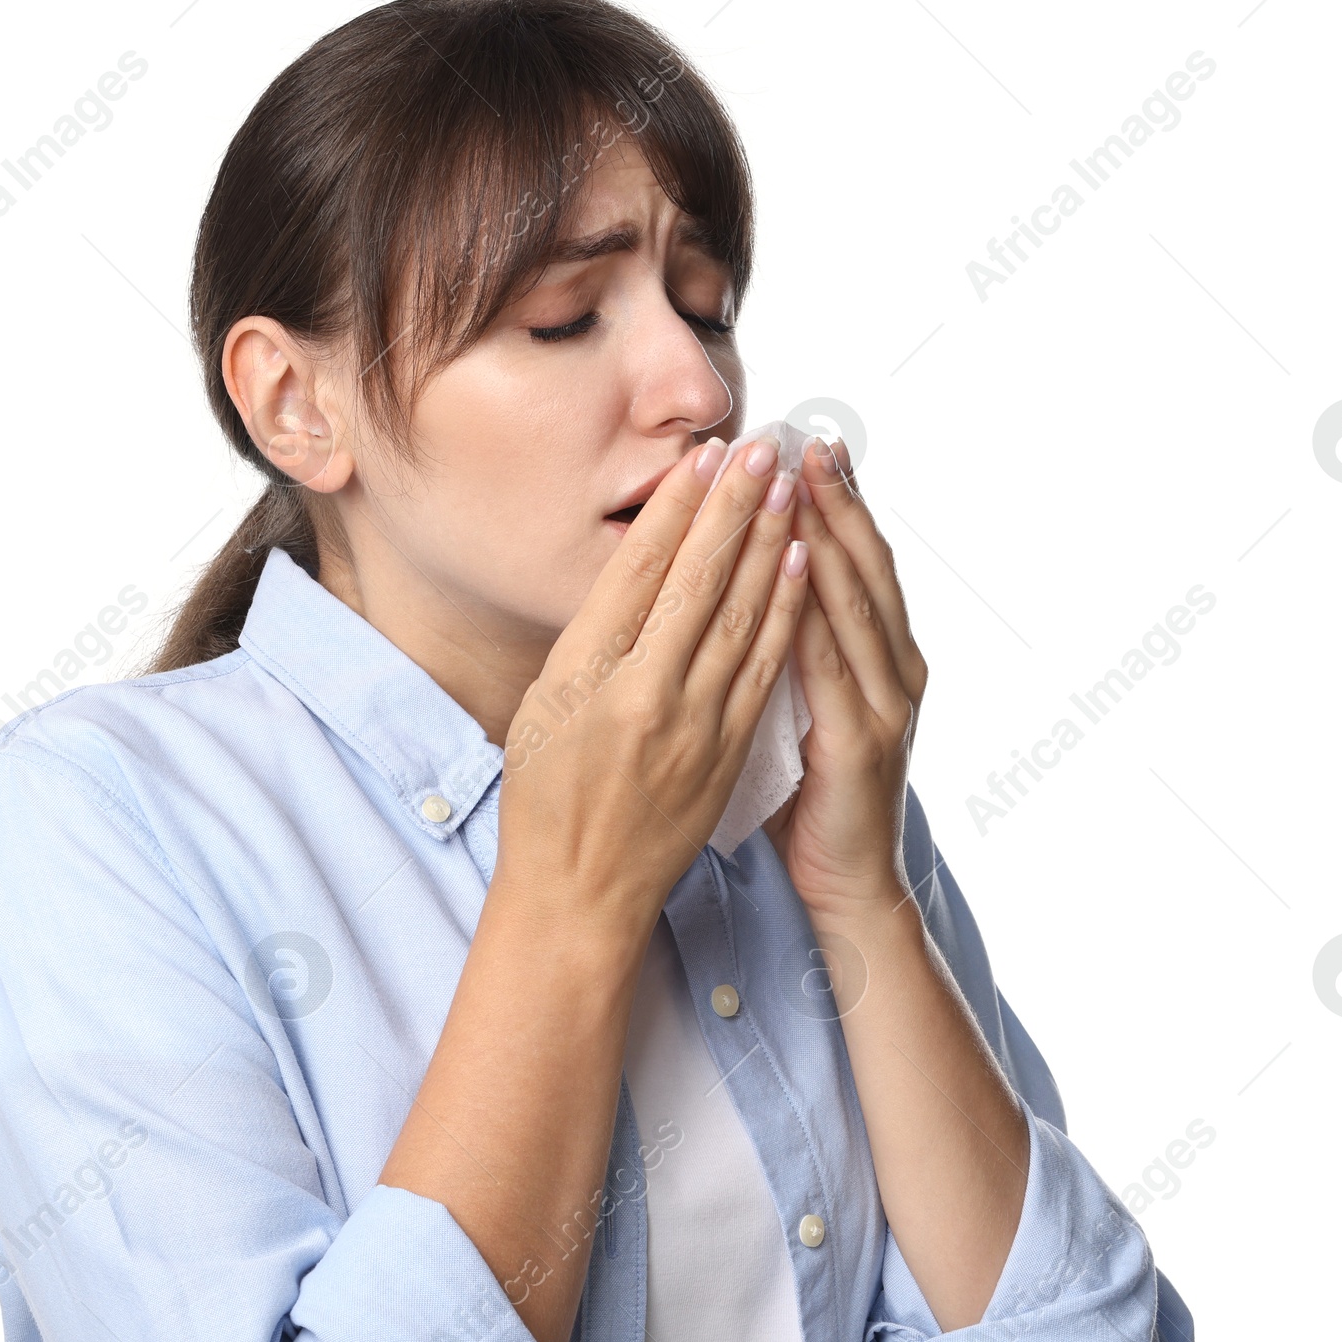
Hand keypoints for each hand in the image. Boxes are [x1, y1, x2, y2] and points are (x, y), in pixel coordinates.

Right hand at [497, 435, 810, 933]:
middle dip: (734, 506)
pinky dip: (785, 609)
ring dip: (769, 543)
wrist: (580, 895)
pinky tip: (801, 563)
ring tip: (789, 485)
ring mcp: (694, 725)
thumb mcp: (541, 707)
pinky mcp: (729, 753)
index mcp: (584, 675)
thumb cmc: (545, 801)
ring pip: (742, 615)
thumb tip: (637, 571)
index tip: (703, 458)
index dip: (676, 507)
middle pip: (698, 580)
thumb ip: (589, 641)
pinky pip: (764, 666)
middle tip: (761, 446)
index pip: (639, 570)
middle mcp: (642, 693)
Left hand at [763, 436, 928, 918]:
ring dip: (828, 535)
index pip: (853, 563)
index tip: (803, 443)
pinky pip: (832, 662)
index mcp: (877, 658)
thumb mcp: (801, 706)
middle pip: (864, 566)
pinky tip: (799, 567)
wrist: (845, 883)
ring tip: (803, 479)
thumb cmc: (810, 795)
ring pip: (854, 601)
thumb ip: (791, 651)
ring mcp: (884, 704)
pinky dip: (815, 609)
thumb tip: (751, 588)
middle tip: (808, 437)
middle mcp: (893, 669)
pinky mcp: (862, 741)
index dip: (833, 502)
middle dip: (836, 499)